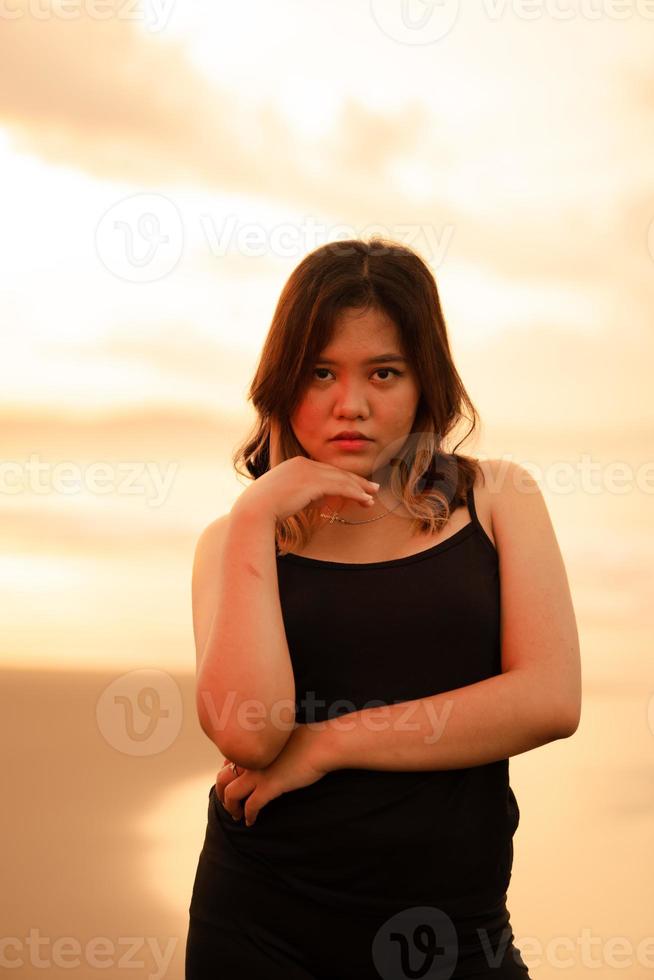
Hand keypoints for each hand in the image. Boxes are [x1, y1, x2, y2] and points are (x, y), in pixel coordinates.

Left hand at [214, 723, 330, 826]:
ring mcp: (258, 772)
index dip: (227, 776)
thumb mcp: (283, 737)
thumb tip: (273, 754)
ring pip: (230, 794)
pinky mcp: (269, 786)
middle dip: (222, 794)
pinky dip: (248, 815)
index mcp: (253, 745)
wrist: (322, 743)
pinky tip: (251, 821)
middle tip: (228, 804)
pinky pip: (251, 806)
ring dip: (231, 807)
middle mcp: (251, 758)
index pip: (227, 762)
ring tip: (237, 815)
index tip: (232, 784)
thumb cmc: (310, 739)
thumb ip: (271, 746)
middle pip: (222, 778)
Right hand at [231, 451, 379, 524]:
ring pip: (342, 479)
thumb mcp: (287, 496)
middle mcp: (304, 463)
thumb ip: (304, 494)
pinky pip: (340, 487)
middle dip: (357, 481)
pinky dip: (355, 493)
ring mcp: (309, 471)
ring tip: (372, 498)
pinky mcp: (313, 482)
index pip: (326, 470)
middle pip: (337, 472)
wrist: (255, 510)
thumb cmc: (266, 508)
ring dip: (360, 489)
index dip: (343, 479)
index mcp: (297, 464)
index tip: (356, 487)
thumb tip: (319, 499)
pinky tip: (365, 500)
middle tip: (372, 488)